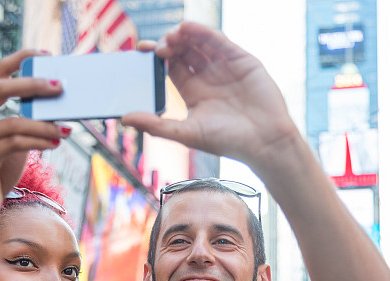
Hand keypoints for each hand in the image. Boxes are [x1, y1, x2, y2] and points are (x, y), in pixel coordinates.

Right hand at [0, 49, 68, 225]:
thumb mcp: (12, 142)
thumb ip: (24, 122)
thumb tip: (56, 106)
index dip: (21, 59)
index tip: (46, 55)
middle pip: (1, 88)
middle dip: (33, 84)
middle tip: (60, 87)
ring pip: (14, 122)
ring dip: (44, 124)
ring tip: (66, 129)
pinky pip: (15, 143)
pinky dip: (39, 141)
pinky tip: (55, 143)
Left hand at [121, 22, 299, 165]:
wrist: (265, 142)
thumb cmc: (228, 142)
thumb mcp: (186, 133)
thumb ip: (156, 125)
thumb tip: (125, 119)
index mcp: (194, 92)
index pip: (171, 67)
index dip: (157, 57)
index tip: (141, 50)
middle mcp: (208, 77)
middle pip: (183, 51)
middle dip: (169, 44)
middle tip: (157, 46)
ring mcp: (225, 67)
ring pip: (200, 43)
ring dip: (183, 36)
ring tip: (170, 36)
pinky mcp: (242, 60)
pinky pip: (218, 41)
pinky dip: (202, 32)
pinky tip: (187, 29)